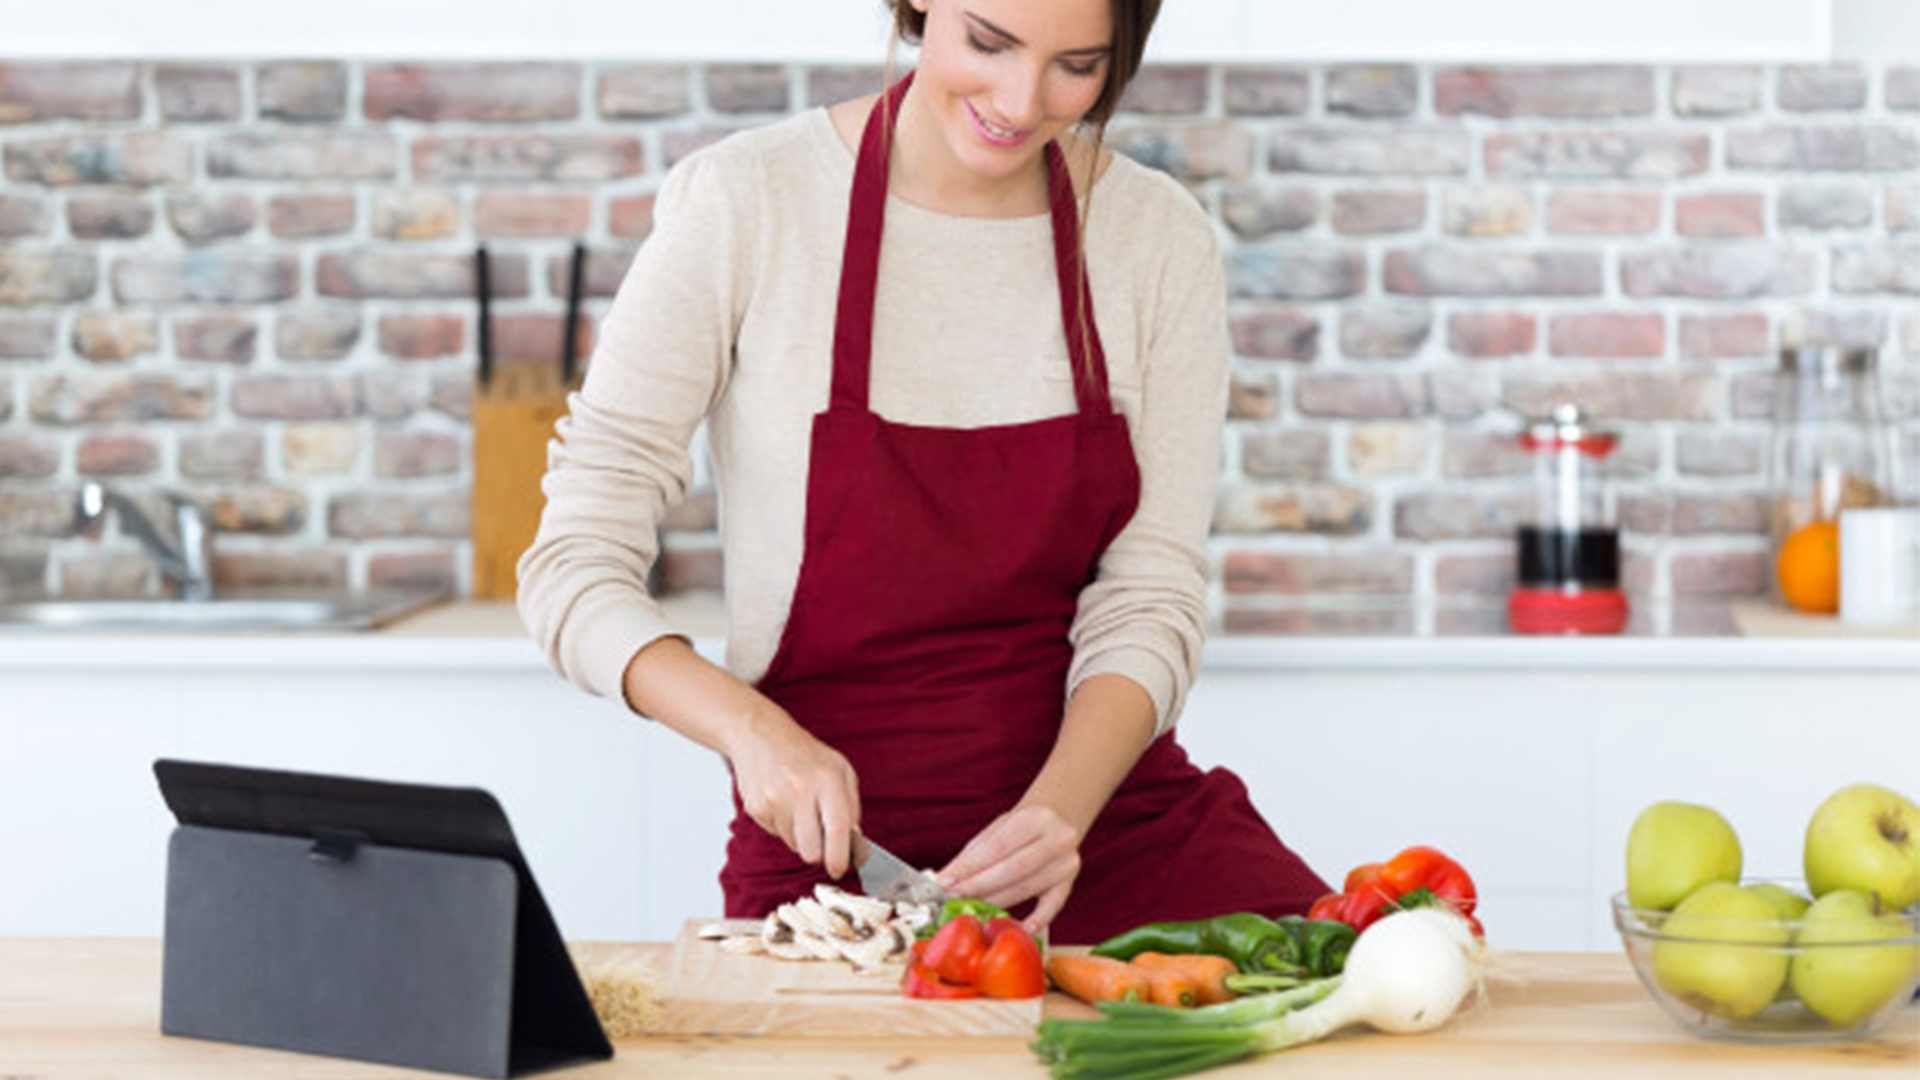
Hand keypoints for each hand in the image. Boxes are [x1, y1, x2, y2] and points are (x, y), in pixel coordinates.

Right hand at [723, 703, 861, 877]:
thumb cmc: (804, 754)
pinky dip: (782, 826)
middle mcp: (800, 789)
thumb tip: (855, 841)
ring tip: (799, 808)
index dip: (841, 856)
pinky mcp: (757, 807)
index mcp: (827, 778)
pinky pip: (776, 834)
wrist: (760, 735)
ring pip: (793, 844)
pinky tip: (782, 803)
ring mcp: (775, 799)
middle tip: (820, 841)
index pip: (838, 827)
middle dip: (818, 854)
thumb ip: (851, 806)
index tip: (841, 869)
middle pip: (811, 849)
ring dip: (800, 836)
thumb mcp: (839, 769)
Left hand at [937, 803, 1082, 934]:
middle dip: (978, 885)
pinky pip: (1052, 906)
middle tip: (953, 895)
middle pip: (1012, 869)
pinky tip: (1021, 928)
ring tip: (970, 906)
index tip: (946, 880)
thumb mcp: (999, 828)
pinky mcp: (1069, 883)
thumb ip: (974, 853)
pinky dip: (1036, 919)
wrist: (1058, 820)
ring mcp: (1066, 863)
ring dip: (994, 901)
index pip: (997, 846)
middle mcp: (1057, 839)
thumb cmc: (1023, 826)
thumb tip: (947, 877)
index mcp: (1036, 818)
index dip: (970, 866)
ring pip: (1025, 888)